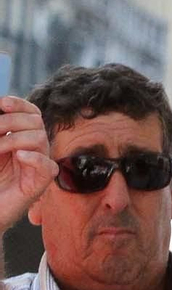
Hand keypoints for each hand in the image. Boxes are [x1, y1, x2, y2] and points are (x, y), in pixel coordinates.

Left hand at [0, 97, 56, 226]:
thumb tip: (0, 109)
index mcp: (20, 139)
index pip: (31, 113)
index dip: (19, 104)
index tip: (2, 104)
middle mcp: (32, 150)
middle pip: (36, 122)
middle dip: (12, 121)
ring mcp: (36, 167)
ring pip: (41, 139)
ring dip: (15, 139)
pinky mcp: (39, 185)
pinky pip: (48, 167)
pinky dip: (34, 158)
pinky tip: (18, 157)